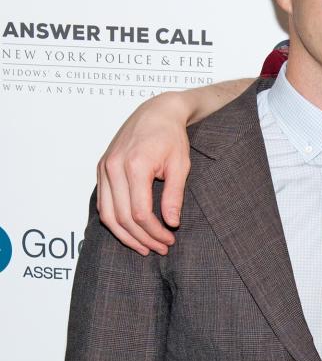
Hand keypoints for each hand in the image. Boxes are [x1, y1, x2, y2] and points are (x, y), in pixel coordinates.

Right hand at [96, 92, 190, 255]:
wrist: (157, 112)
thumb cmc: (171, 137)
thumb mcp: (180, 165)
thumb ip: (174, 195)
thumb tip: (171, 223)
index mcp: (135, 165)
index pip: (139, 212)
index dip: (154, 231)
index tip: (169, 240)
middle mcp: (113, 167)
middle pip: (121, 217)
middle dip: (142, 238)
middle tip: (159, 248)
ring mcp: (104, 167)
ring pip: (107, 214)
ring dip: (125, 235)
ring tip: (144, 246)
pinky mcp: (101, 168)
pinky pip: (103, 202)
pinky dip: (114, 220)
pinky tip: (130, 230)